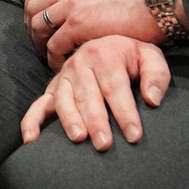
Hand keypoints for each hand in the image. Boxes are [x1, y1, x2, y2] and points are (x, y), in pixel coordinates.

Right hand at [20, 36, 170, 151]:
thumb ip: (156, 75)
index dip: (124, 112)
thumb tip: (152, 99)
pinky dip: (32, 121)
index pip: (114, 87)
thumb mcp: (150, 57)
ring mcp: (63, 77)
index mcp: (104, 54)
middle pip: (88, 95)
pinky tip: (32, 140)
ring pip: (64, 100)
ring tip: (79, 138)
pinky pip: (38, 105)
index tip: (134, 135)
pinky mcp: (53, 89)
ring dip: (70, 120)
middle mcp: (79, 63)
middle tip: (105, 145)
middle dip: (96, 121)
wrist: (109, 43)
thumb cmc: (132, 57)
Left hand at [25, 0, 162, 67]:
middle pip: (34, 5)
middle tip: (39, 42)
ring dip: (39, 43)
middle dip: (32, 26)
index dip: (34, 3)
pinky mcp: (78, 23)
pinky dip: (53, 56)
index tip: (37, 19)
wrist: (155, 4)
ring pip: (38, 25)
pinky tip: (60, 64)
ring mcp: (72, 3)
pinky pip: (54, 43)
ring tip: (48, 56)